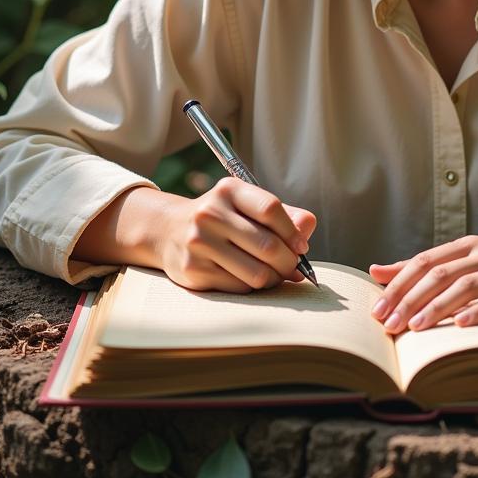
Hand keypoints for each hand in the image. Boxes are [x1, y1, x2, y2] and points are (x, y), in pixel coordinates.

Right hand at [158, 177, 316, 293]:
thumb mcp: (248, 205)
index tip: (302, 246)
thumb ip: (284, 214)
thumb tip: (308, 229)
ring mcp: (199, 243)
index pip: (270, 209)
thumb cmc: (223, 218)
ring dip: (275, 278)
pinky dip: (254, 287)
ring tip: (275, 274)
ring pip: (257, 273)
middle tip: (294, 268)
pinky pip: (239, 287)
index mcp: (229, 190)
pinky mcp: (193, 270)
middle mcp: (210, 213)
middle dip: (289, 262)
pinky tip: (250, 278)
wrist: (169, 231)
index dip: (293, 232)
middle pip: (268, 245)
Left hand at [368, 226, 477, 332]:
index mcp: (467, 246)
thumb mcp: (471, 256)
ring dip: (438, 308)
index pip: (424, 262)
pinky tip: (462, 325)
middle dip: (410, 300)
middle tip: (388, 325)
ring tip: (415, 328)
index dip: (398, 285)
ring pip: (465, 286)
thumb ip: (428, 266)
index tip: (376, 310)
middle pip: (439, 275)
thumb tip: (378, 271)